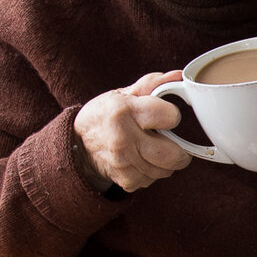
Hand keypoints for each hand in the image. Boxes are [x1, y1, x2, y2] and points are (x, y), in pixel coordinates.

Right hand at [72, 71, 193, 191]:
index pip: (171, 116)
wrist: (78, 144)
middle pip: (174, 154)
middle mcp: (124, 139)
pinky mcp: (126, 180)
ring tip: (150, 148)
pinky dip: (151, 172)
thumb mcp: (124, 94)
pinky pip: (153, 180)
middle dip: (178, 148)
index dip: (171, 115)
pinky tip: (140, 160)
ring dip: (165, 161)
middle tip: (169, 140)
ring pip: (167, 170)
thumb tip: (179, 76)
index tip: (164, 116)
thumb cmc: (105, 115)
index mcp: (125, 111)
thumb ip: (153, 84)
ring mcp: (124, 163)